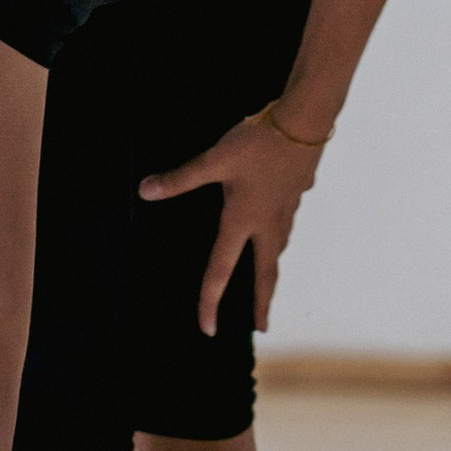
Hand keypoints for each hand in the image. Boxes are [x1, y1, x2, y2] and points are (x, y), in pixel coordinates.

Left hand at [138, 112, 321, 336]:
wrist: (304, 121)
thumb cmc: (258, 142)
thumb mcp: (214, 159)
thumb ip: (180, 178)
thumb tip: (145, 190)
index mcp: (243, 220)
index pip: (220, 270)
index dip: (209, 301)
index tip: (207, 329)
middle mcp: (267, 224)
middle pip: (265, 274)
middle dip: (262, 304)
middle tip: (261, 327)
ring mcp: (286, 211)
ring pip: (277, 251)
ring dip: (270, 273)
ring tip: (266, 284)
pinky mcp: (297, 195)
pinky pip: (286, 227)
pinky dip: (279, 241)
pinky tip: (277, 228)